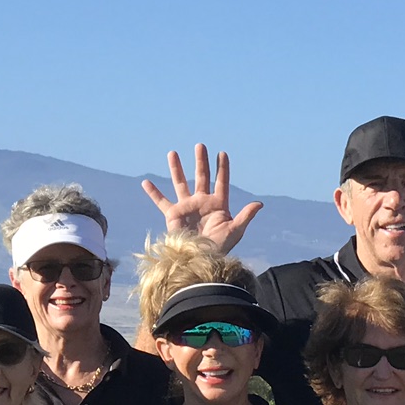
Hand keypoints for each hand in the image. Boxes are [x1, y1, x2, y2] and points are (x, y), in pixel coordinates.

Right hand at [141, 144, 262, 252]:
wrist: (201, 258)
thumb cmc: (220, 247)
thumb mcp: (236, 230)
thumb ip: (246, 216)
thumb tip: (259, 204)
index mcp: (218, 204)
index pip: (221, 182)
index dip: (222, 168)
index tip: (222, 153)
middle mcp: (202, 203)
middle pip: (201, 177)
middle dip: (201, 161)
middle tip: (200, 145)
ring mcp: (187, 207)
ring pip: (180, 183)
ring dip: (176, 168)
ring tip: (172, 153)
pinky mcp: (173, 214)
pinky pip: (161, 202)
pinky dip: (153, 193)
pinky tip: (145, 182)